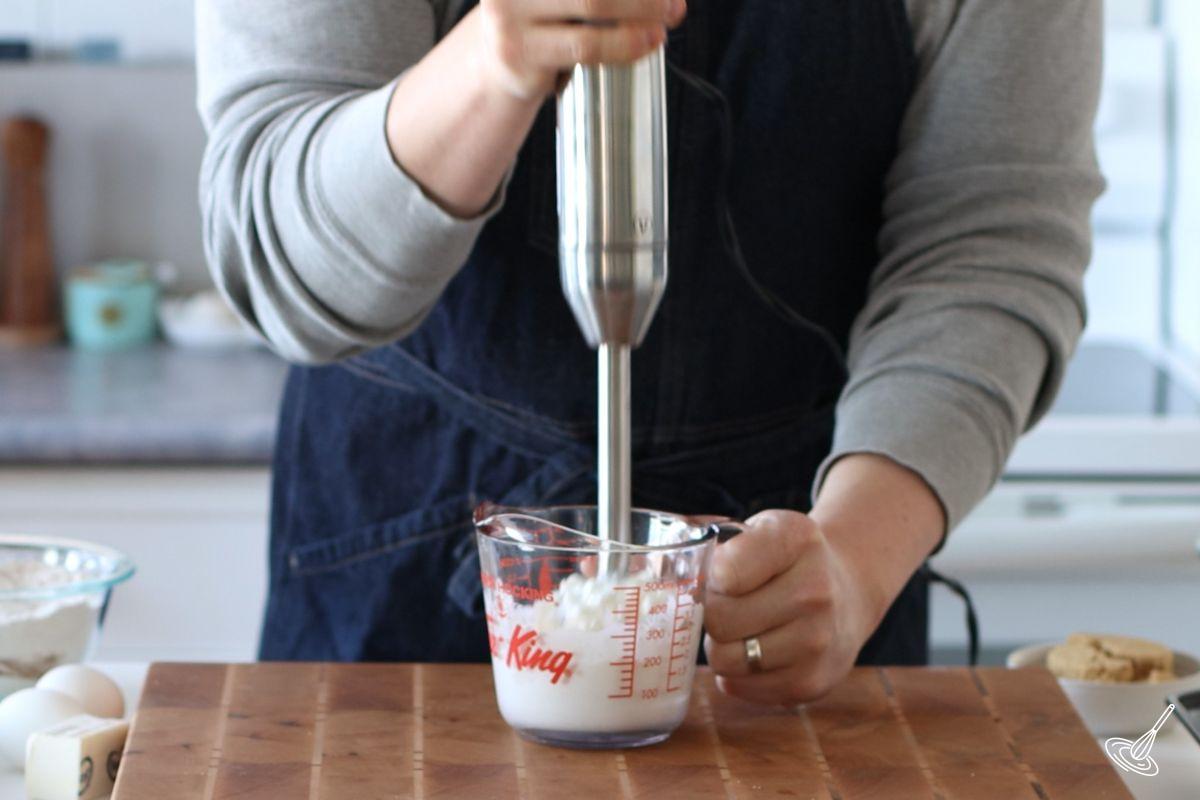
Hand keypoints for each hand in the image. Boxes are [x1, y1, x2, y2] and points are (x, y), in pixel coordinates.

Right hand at [478, 0, 685, 98]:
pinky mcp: (520, 54)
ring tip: (666, 21)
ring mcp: (509, 15)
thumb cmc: (543, 17)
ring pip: (592, 5)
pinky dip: (623, 44)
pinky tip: (646, 43)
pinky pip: (585, 46)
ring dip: (640, 13)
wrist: (497, 61)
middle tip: (673, 4)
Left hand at [703, 510, 875, 704]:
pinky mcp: (810, 683)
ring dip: (721, 646)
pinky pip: (738, 687)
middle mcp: (815, 591)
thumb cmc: (786, 562)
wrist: (846, 596)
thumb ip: (714, 541)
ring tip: (742, 629)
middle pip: (719, 619)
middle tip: (727, 605)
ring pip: (724, 658)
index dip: (710, 576)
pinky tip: (757, 652)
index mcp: (797, 539)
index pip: (725, 571)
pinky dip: (737, 674)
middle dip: (711, 613)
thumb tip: (666, 569)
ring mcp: (817, 641)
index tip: (720, 574)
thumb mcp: (761, 530)